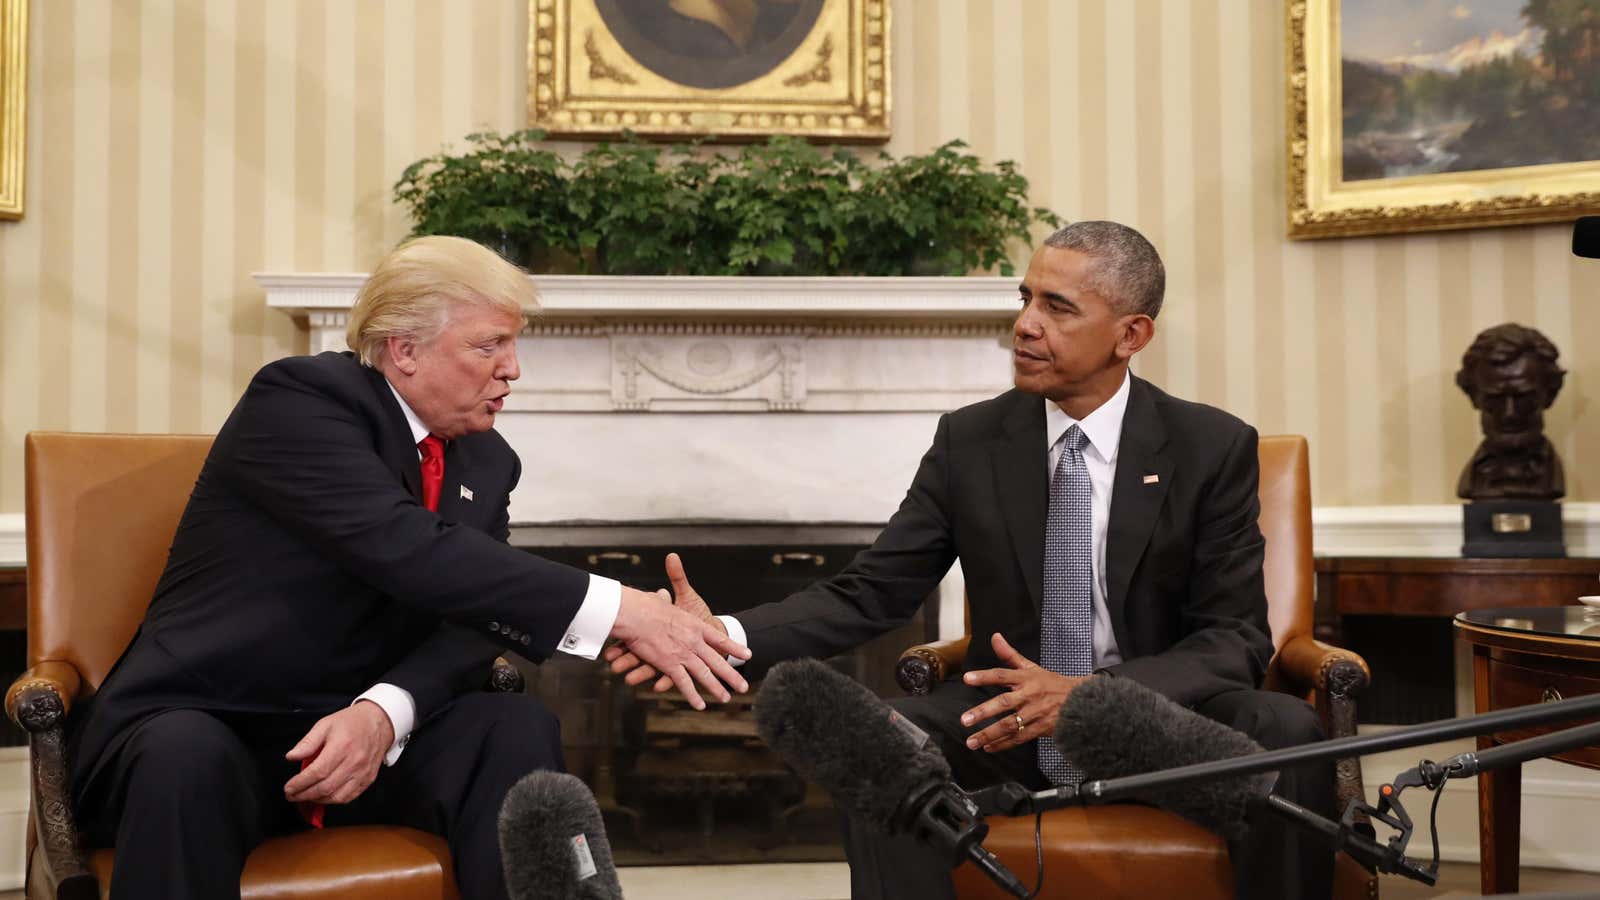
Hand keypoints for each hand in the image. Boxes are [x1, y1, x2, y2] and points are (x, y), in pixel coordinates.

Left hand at [284, 700, 393, 804]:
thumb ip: (307, 742)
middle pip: (325, 787)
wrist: (379, 722)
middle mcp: (354, 761)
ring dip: (318, 800)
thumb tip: (292, 756)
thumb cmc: (352, 722)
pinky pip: (349, 797)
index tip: (288, 787)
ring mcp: (363, 772)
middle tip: (292, 795)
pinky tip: (324, 796)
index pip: (317, 772)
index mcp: (342, 746)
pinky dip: (334, 800)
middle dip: (304, 795)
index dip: (300, 783)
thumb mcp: (325, 724)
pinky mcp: (368, 779)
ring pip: (337, 796)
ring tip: (306, 796)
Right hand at [609, 564, 748, 710]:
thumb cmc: (645, 605)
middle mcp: (694, 642)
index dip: (735, 648)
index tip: (748, 654)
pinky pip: (684, 684)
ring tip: (726, 698)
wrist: (637, 614)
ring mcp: (683, 654)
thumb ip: (666, 601)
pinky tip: (701, 705)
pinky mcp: (670, 665)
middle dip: (732, 675)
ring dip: (717, 689)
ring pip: (705, 675)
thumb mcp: (663, 601)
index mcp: (695, 625)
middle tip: (743, 686)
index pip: (720, 639)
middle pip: (717, 661)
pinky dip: (693, 696)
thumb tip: (661, 594)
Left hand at [959, 633, 1086, 753]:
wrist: (1080, 701)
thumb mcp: (1032, 667)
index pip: (1002, 675)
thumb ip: (1010, 654)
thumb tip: (994, 636)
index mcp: (1026, 678)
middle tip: (964, 720)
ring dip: (989, 734)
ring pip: (1010, 725)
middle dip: (983, 712)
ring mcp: (1036, 713)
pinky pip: (1019, 738)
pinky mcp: (1041, 728)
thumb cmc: (1051, 683)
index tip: (967, 679)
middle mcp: (1029, 695)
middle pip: (1004, 703)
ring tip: (971, 741)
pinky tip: (988, 747)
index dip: (984, 676)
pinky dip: (1003, 744)